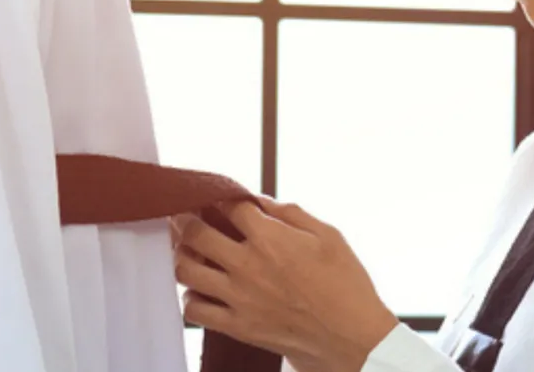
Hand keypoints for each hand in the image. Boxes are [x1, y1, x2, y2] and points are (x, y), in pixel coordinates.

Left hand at [172, 200, 400, 371]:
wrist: (351, 337)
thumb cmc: (346, 285)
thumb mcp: (328, 235)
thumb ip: (291, 214)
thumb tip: (261, 202)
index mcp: (270, 238)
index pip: (228, 206)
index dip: (219, 197)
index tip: (216, 199)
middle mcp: (247, 266)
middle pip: (195, 234)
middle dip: (185, 219)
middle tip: (185, 216)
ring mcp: (238, 298)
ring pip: (185, 271)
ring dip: (182, 256)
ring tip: (187, 251)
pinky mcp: (237, 326)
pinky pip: (194, 310)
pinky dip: (190, 297)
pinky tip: (200, 290)